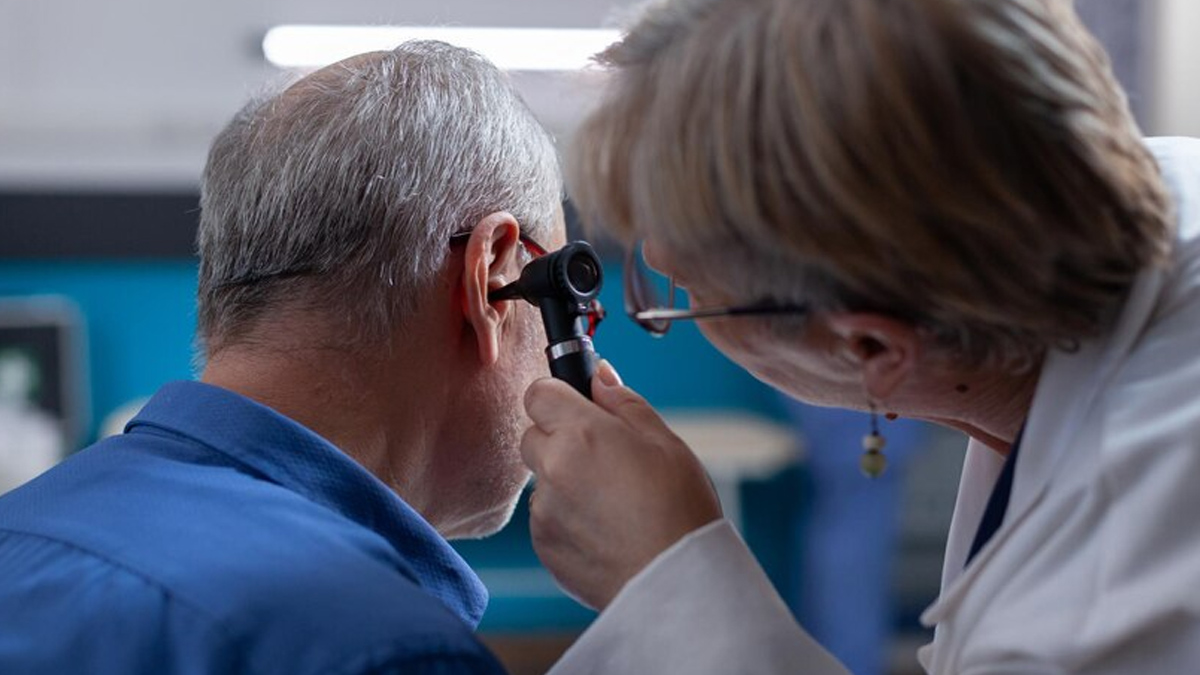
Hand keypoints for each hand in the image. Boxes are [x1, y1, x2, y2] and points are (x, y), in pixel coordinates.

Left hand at [521, 361, 722, 609]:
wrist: (676, 581)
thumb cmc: (680, 509)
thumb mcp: (664, 441)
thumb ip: (623, 402)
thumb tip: (599, 376)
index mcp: (580, 433)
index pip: (538, 392)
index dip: (559, 395)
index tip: (578, 406)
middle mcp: (552, 468)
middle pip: (533, 435)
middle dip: (559, 437)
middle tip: (602, 456)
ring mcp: (544, 510)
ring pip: (541, 479)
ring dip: (563, 480)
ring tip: (612, 500)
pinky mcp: (543, 545)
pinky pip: (546, 517)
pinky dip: (566, 517)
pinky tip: (605, 528)